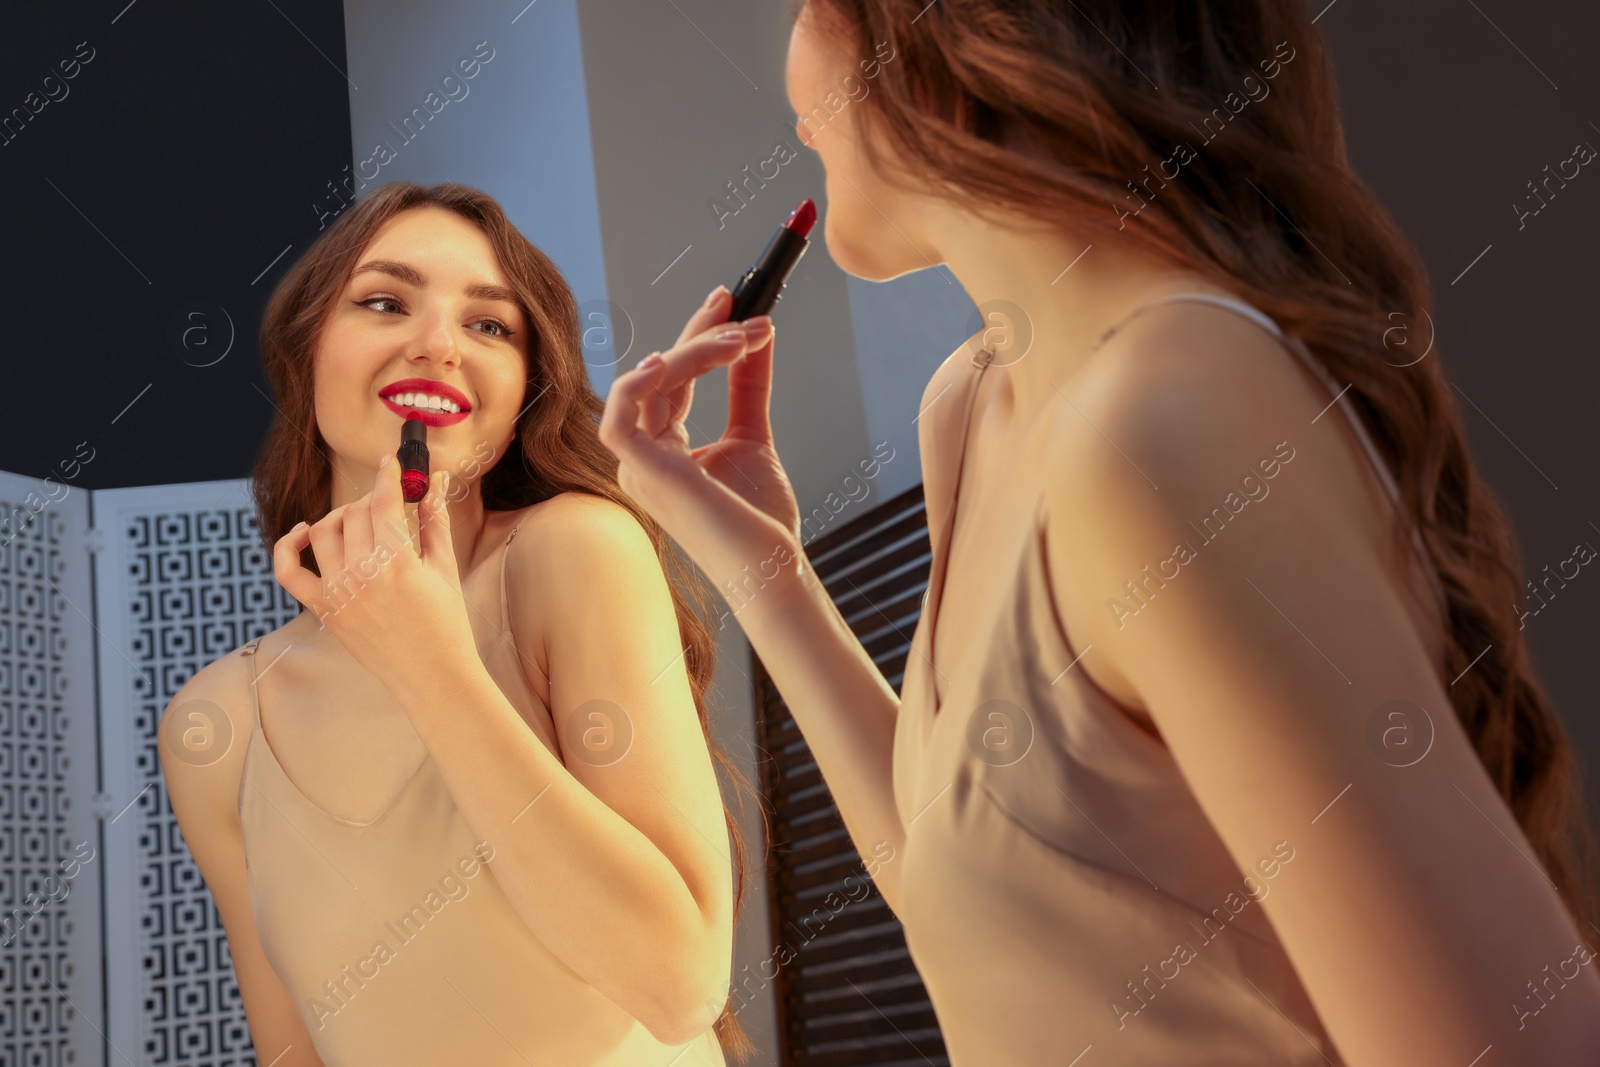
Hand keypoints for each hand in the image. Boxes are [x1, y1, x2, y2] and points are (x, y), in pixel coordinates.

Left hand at [272, 455, 476, 694]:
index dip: (388, 474)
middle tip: (389, 505)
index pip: (383, 501)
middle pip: (353, 513)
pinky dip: (287, 546)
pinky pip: (288, 571)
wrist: (432, 675)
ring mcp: (337, 593)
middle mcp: (362, 574)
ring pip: (323, 532)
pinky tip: (303, 532)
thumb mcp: (445, 567)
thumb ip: (435, 520)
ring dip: (339, 516)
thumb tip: (434, 481)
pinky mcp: (323, 610)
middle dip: (371, 500)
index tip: (391, 461)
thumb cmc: (446, 623)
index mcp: (397, 562)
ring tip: (359, 521)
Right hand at [599, 286, 803, 592]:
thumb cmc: (760, 519)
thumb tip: (760, 335)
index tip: (731, 303)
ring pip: (647, 385)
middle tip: (737, 306)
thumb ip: (747, 386)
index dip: (697, 336)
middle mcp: (643, 456)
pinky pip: (618, 419)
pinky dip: (637, 384)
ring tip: (739, 339)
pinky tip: (668, 360)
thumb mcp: (753, 436)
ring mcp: (638, 466)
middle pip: (659, 375)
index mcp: (664, 450)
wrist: (771, 566)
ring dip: (692, 352)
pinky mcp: (643, 474)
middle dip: (698, 333)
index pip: (673, 379)